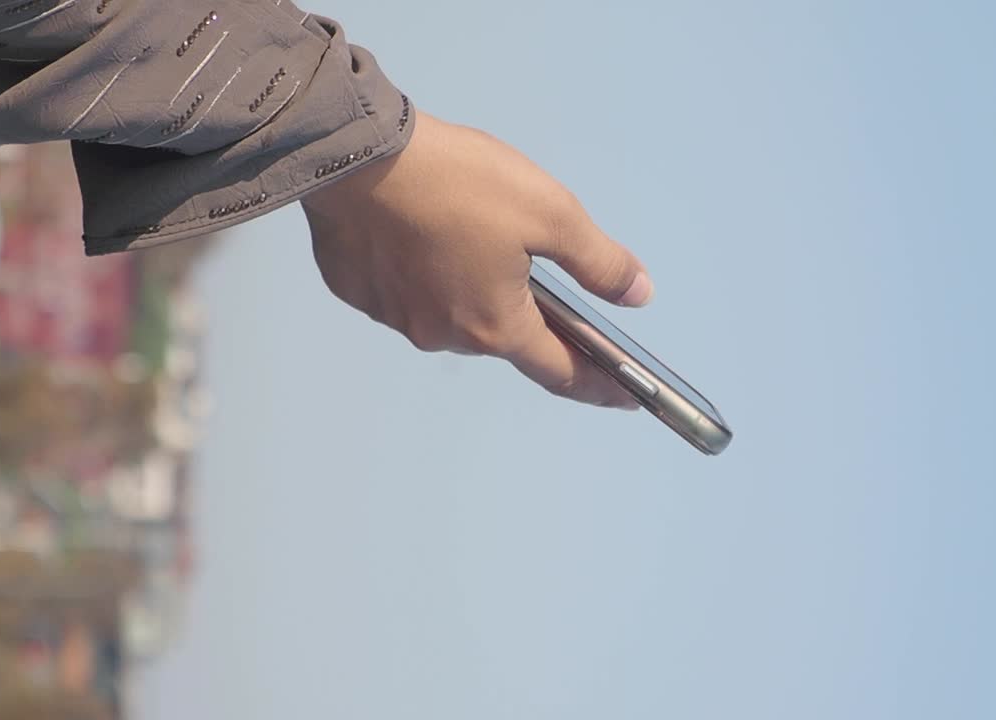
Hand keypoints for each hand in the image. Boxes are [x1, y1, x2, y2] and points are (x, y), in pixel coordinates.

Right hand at [301, 112, 652, 408]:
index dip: (599, 384)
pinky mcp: (360, 291)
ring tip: (467, 227)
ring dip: (468, 285)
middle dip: (523, 307)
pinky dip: (421, 271)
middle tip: (527, 257)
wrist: (358, 153)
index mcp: (496, 325)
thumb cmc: (454, 180)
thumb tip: (636, 294)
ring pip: (450, 311)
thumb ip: (599, 262)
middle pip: (502, 334)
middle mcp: (444, 335)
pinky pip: (403, 291)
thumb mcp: (551, 213)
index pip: (561, 371)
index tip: (624, 395)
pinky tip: (421, 231)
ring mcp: (397, 317)